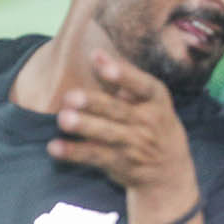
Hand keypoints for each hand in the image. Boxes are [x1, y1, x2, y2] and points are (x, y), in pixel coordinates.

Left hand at [48, 50, 196, 194]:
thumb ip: (121, 77)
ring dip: (84, 127)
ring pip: (106, 134)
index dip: (125, 76)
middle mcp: (148, 122)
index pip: (143, 86)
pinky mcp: (120, 163)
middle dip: (93, 104)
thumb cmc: (153, 122)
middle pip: (119, 111)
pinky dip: (74, 152)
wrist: (170, 170)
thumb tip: (95, 53)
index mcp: (156, 99)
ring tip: (62, 119)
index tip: (105, 68)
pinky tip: (54, 147)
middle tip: (69, 96)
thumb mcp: (148, 99)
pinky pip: (94, 156)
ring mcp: (134, 144)